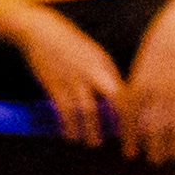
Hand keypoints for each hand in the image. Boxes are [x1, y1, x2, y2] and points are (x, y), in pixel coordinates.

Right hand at [19, 8, 130, 147]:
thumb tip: (118, 93)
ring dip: (90, 129)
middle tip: (120, 139)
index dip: (130, 109)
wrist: (40, 31)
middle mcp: (92, 71)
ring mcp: (73, 78)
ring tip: (92, 143)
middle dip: (119, 121)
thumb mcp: (92, 52)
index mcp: (103, 63)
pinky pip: (64, 110)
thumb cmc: (68, 43)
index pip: (123, 89)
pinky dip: (68, 125)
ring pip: (87, 110)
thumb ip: (105, 71)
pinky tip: (69, 134)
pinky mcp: (54, 85)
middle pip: (113, 99)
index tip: (134, 126)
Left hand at [123, 2, 174, 163]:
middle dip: (153, 149)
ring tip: (171, 155)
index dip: (129, 139)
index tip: (130, 153)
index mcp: (140, 84)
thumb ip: (136, 92)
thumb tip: (131, 120)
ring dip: (173, 146)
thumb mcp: (140, 67)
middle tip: (153, 159)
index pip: (131, 119)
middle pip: (153, 129)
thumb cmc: (156, 47)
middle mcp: (158, 90)